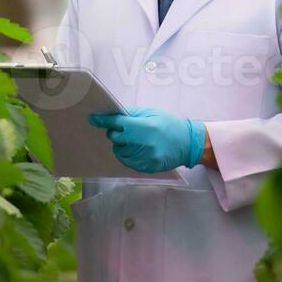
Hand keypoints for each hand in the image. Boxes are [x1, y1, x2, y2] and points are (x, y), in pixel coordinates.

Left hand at [89, 107, 205, 173]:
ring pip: (120, 152)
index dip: (104, 121)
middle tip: (123, 130)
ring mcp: (146, 158)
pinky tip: (136, 149)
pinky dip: (127, 155)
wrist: (188, 143)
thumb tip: (114, 117)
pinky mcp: (147, 168)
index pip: (119, 123)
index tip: (93, 119)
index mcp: (146, 127)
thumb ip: (132, 115)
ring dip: (121, 145)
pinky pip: (128, 162)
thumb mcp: (152, 113)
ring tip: (132, 140)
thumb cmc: (169, 124)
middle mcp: (144, 144)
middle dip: (116, 133)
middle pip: (117, 138)